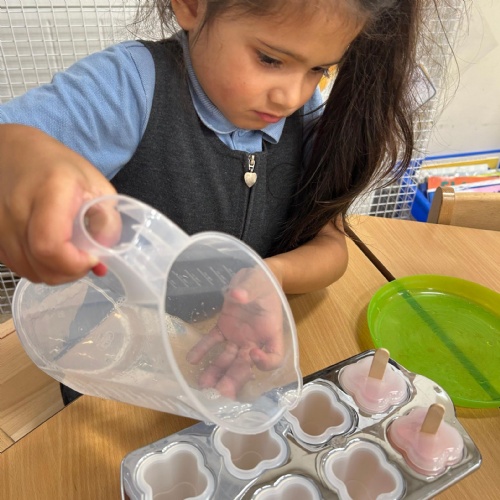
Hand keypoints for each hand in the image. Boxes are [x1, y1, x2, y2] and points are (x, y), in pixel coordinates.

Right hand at [0, 125, 115, 283]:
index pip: (50, 246)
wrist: (14, 151)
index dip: (74, 263)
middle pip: (40, 266)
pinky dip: (37, 267)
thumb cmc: (60, 167)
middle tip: (85, 259)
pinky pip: (17, 266)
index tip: (92, 257)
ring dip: (55, 272)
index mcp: (50, 191)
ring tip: (69, 254)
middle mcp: (17, 209)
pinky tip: (50, 252)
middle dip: (70, 272)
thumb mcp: (97, 187)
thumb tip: (102, 264)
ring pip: (28, 271)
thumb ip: (107, 224)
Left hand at [186, 266, 284, 398]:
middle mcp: (255, 339)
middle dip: (235, 377)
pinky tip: (192, 360)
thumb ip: (250, 289)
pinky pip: (213, 341)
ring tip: (204, 385)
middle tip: (223, 392)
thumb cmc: (263, 281)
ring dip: (217, 371)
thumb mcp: (260, 282)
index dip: (265, 361)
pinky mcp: (224, 328)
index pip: (274, 357)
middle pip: (247, 364)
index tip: (253, 353)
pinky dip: (202, 350)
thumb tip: (238, 295)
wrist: (254, 277)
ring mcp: (238, 336)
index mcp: (271, 332)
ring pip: (228, 358)